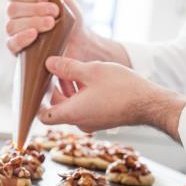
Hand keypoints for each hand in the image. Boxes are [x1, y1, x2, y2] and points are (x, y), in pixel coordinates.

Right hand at [6, 0, 85, 55]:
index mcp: (23, 1)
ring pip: (12, 25)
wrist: (81, 42)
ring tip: (51, 23)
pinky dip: (22, 37)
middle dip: (35, 9)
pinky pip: (11, 43)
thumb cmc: (69, 17)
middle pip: (12, 8)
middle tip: (54, 12)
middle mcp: (16, 17)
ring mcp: (16, 34)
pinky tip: (34, 34)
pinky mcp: (19, 51)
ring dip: (33, 22)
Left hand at [39, 56, 185, 140]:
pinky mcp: (101, 118)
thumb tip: (48, 63)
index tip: (34, 85)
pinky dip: (79, 94)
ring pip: (70, 106)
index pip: (43, 115)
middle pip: (56, 108)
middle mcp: (80, 122)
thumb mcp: (91, 71)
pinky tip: (86, 77)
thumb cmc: (122, 88)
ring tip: (70, 68)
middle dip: (52, 88)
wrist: (150, 103)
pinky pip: (83, 107)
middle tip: (52, 68)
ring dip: (67, 89)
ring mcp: (91, 122)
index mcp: (72, 113)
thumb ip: (67, 67)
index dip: (35, 102)